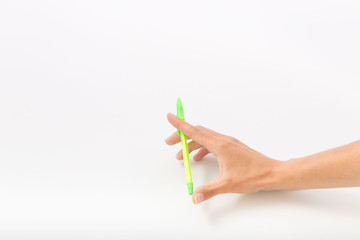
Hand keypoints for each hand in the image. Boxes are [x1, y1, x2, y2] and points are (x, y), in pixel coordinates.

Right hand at [165, 113, 281, 204]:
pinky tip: (199, 157)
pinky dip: (201, 147)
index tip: (169, 116)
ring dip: (191, 143)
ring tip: (181, 154)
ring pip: (204, 137)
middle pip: (197, 132)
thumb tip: (195, 197)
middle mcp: (223, 140)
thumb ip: (209, 190)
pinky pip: (212, 142)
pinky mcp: (232, 147)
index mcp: (220, 145)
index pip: (194, 131)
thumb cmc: (253, 176)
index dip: (179, 124)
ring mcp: (228, 142)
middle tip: (169, 142)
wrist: (272, 173)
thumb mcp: (228, 184)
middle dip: (181, 136)